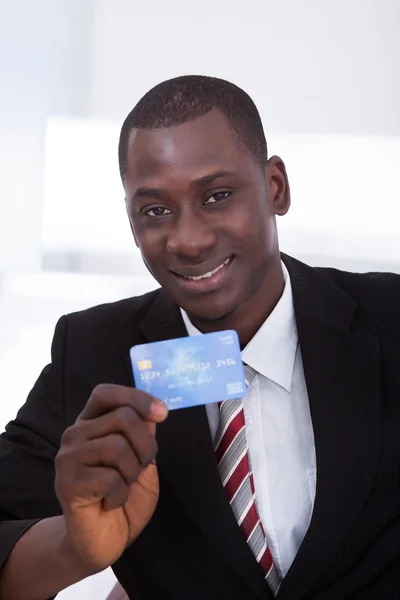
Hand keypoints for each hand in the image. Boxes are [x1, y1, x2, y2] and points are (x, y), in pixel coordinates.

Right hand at [54, 384, 167, 573]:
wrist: (103, 540)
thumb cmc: (124, 497)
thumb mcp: (142, 459)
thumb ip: (143, 432)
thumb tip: (153, 410)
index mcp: (91, 423)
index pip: (106, 393)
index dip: (136, 397)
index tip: (162, 413)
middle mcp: (75, 434)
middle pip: (123, 418)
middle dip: (146, 446)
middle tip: (141, 469)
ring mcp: (68, 458)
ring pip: (118, 447)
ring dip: (133, 473)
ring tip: (123, 486)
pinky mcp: (67, 483)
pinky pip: (110, 478)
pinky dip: (121, 494)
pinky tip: (110, 502)